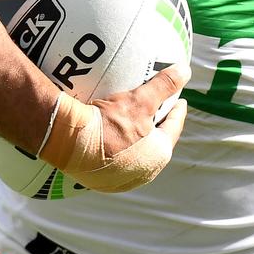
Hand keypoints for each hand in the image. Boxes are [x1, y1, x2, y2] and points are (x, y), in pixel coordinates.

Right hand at [41, 65, 189, 192]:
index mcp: (159, 154)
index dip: (177, 111)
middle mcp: (145, 172)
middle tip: (159, 112)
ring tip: (136, 126)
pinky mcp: (103, 183)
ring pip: (138, 155)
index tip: (178, 100)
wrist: (67, 141)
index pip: (174, 127)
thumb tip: (185, 70)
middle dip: (160, 127)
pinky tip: (115, 141)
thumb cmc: (108, 122)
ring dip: (140, 141)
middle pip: (158, 143)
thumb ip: (164, 85)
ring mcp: (124, 180)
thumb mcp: (140, 100)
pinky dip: (121, 151)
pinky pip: (118, 163)